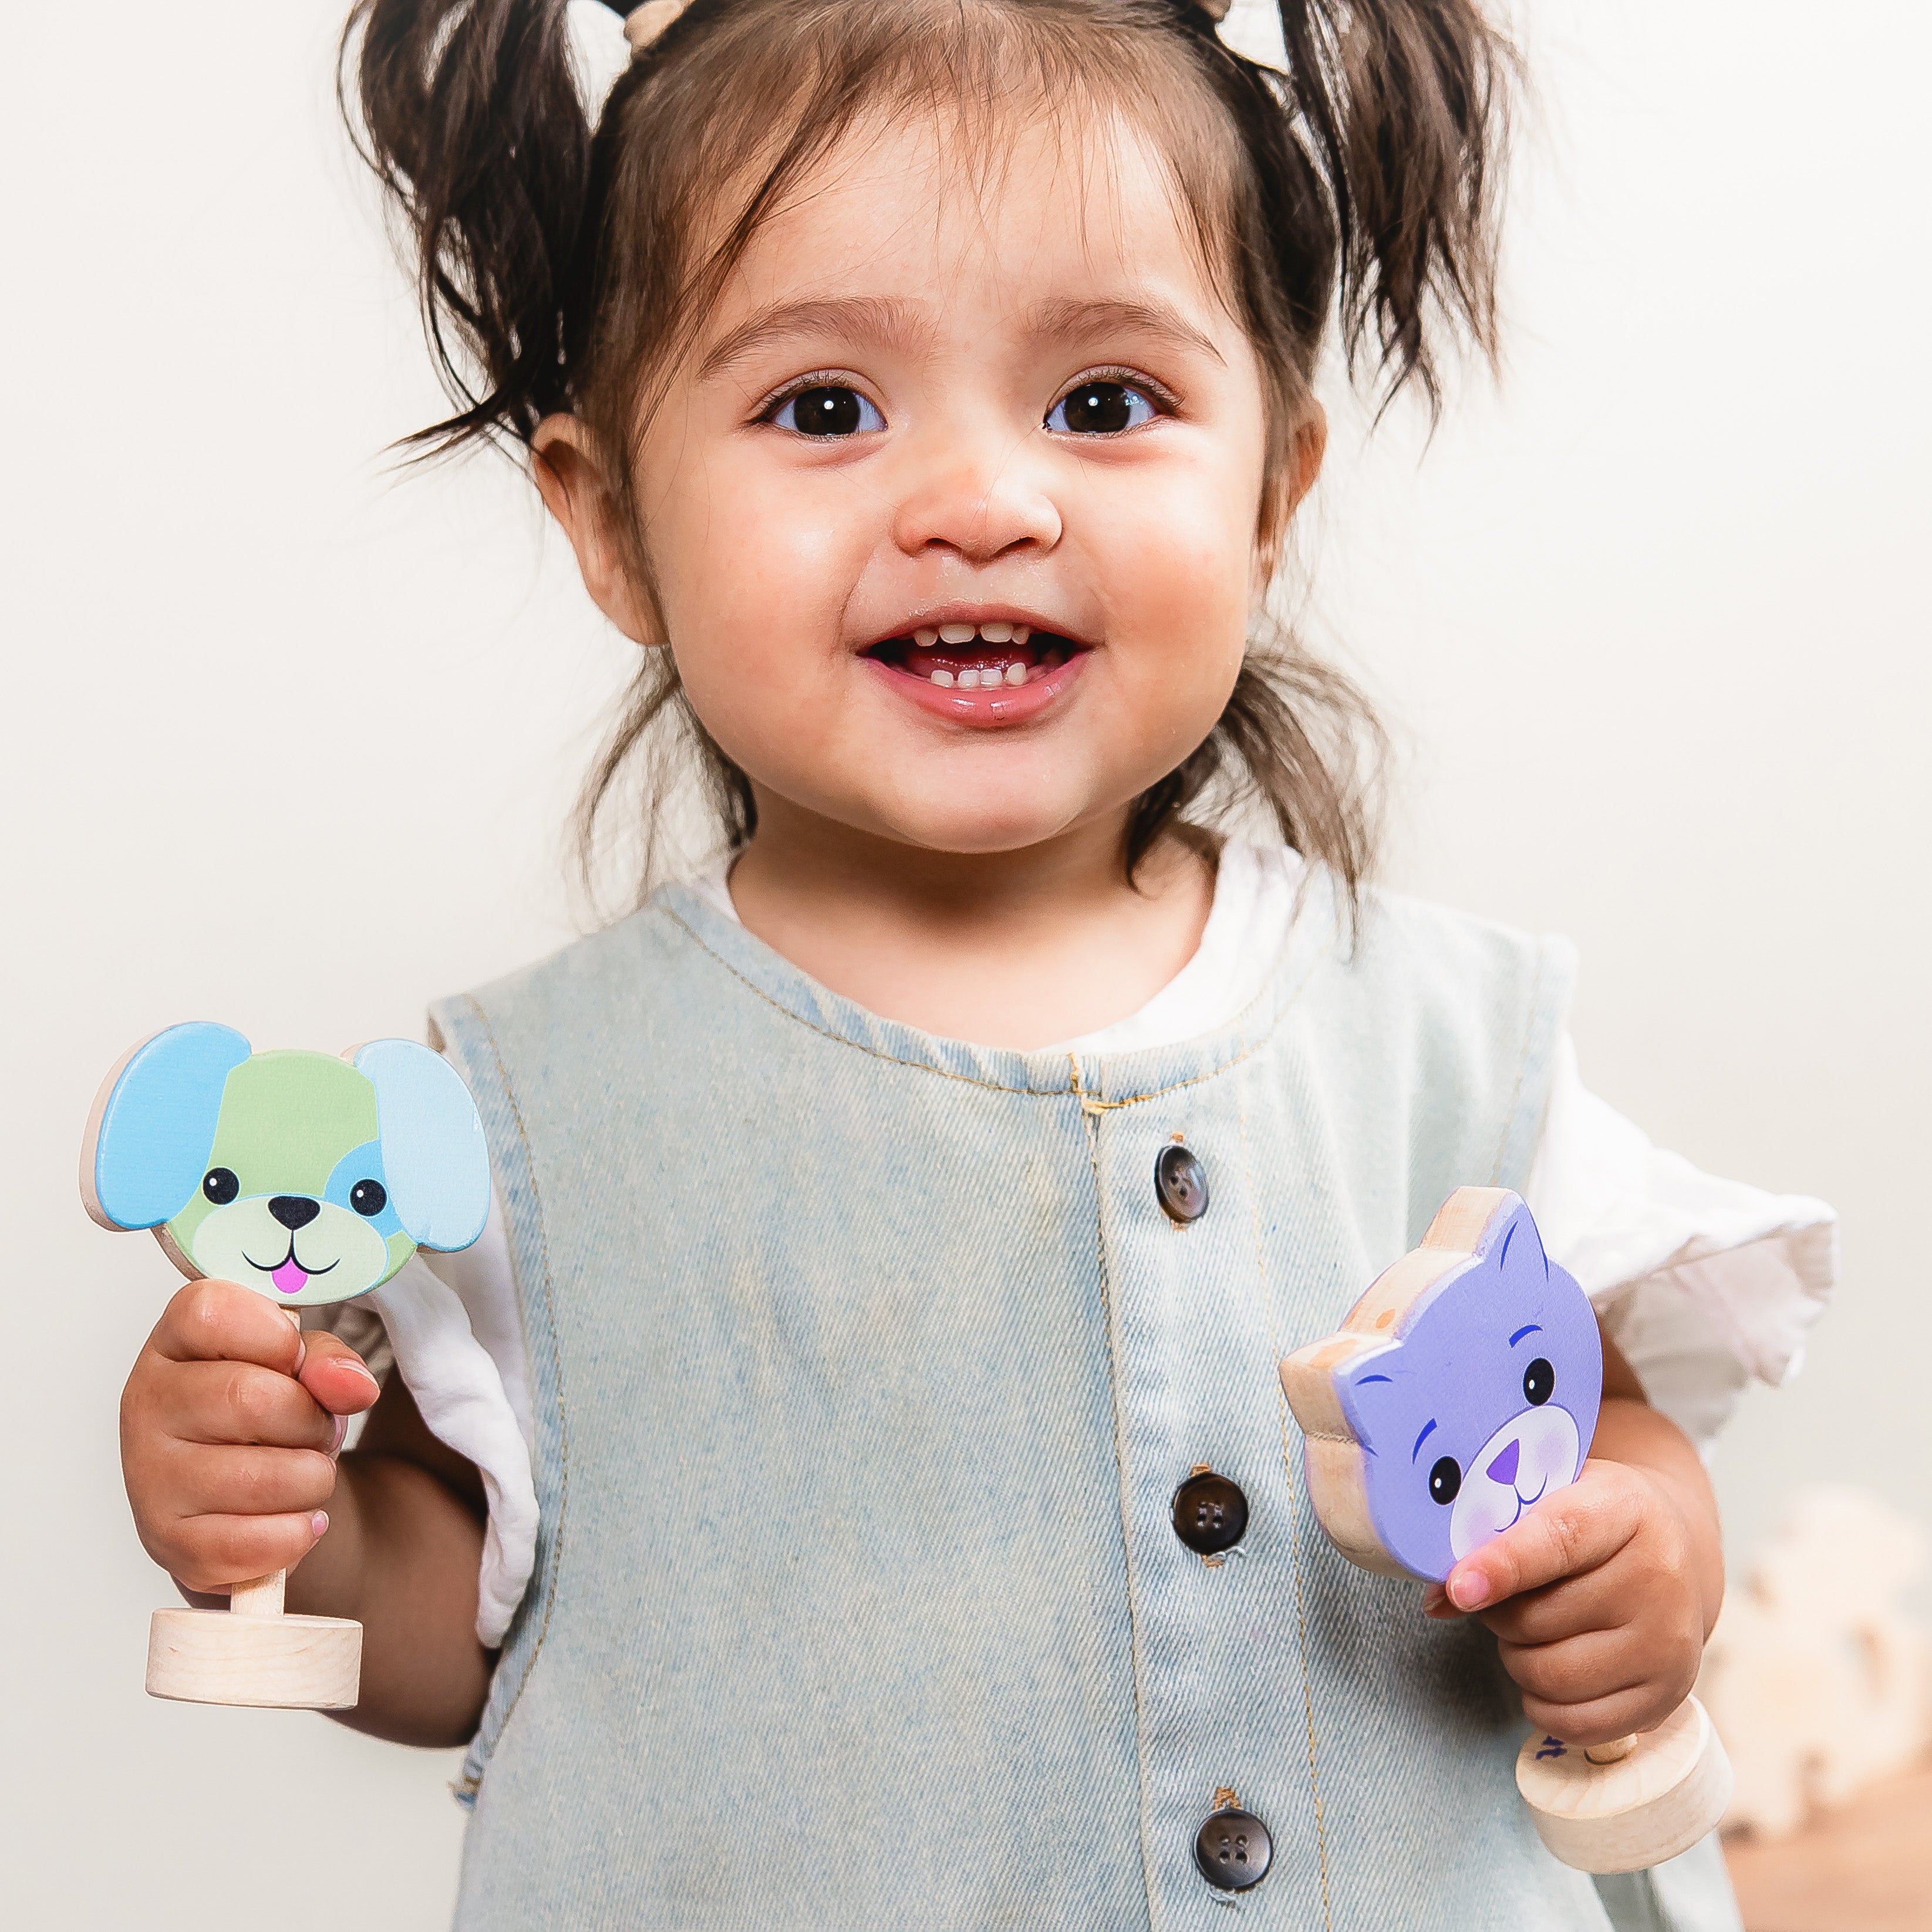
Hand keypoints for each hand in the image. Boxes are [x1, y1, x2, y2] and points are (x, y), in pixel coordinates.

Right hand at [121, 1279, 381, 1594]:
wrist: (241, 1498)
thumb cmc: (269, 1411)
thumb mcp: (302, 1365)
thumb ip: (329, 1360)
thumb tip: (353, 1385)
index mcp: (174, 1342)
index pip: (211, 1312)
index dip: (274, 1335)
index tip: (292, 1356)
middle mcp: (147, 1404)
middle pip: (248, 1398)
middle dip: (310, 1418)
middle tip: (314, 1427)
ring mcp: (150, 1478)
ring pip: (262, 1477)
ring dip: (312, 1477)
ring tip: (303, 1471)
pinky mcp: (170, 1543)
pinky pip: (259, 1541)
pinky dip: (298, 1531)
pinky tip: (294, 1517)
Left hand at [1421, 1456, 1707, 1745]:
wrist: (1674, 1553)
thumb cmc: (1592, 1523)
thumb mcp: (1548, 1499)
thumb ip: (1490, 1534)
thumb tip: (1440, 1599)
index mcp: (1624, 1509)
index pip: (1558, 1540)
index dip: (1502, 1566)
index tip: (1459, 1588)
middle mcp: (1659, 1578)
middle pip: (1539, 1619)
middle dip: (1498, 1614)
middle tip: (1503, 1599)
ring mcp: (1669, 1644)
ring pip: (1551, 1676)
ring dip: (1517, 1658)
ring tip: (1529, 1630)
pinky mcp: (1667, 1697)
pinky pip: (1578, 1724)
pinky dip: (1542, 1704)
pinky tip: (1546, 1669)